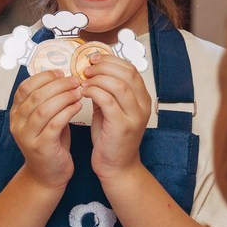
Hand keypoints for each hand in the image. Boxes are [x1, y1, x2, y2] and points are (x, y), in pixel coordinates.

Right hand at [10, 69, 82, 188]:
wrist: (47, 174)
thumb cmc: (50, 142)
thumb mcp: (44, 118)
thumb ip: (47, 99)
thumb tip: (61, 75)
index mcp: (16, 112)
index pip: (25, 87)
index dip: (43, 77)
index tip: (61, 72)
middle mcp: (17, 123)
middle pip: (35, 96)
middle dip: (57, 85)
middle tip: (75, 80)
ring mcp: (27, 136)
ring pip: (43, 109)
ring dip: (63, 97)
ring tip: (78, 92)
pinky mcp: (41, 147)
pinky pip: (54, 124)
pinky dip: (67, 112)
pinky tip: (78, 106)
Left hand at [81, 54, 151, 181]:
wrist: (116, 166)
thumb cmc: (111, 138)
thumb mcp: (110, 109)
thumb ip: (106, 90)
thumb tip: (92, 71)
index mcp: (142, 98)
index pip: (130, 68)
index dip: (111, 60)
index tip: (93, 59)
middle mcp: (143, 105)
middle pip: (126, 73)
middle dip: (104, 66)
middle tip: (86, 68)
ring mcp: (135, 116)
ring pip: (118, 85)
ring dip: (97, 79)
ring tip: (83, 81)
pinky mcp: (122, 126)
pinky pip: (107, 100)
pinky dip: (93, 92)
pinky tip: (83, 93)